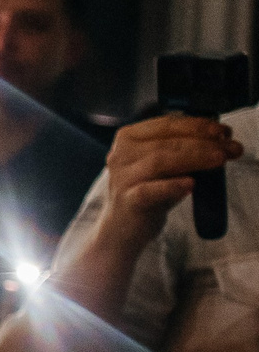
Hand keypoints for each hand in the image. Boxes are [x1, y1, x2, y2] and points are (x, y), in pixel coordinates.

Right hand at [95, 114, 241, 255]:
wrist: (122, 227)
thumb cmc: (148, 191)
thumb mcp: (163, 164)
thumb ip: (183, 149)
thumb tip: (221, 140)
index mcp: (129, 138)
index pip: (167, 124)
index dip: (198, 125)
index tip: (224, 131)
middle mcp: (121, 154)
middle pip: (166, 143)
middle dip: (203, 143)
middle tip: (230, 148)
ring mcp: (122, 178)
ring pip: (160, 161)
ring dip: (194, 158)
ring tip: (219, 160)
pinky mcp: (128, 201)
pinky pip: (150, 191)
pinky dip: (172, 186)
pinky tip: (191, 184)